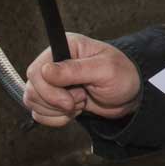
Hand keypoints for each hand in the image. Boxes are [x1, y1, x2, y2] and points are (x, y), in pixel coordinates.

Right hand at [24, 33, 142, 127]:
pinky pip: (39, 113)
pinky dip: (55, 118)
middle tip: (82, 99)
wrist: (131, 94)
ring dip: (57, 111)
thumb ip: (74, 70)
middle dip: (56, 103)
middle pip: (33, 89)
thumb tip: (45, 70)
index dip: (48, 91)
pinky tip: (74, 111)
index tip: (69, 101)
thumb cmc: (123, 75)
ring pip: (33, 102)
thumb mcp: (104, 70)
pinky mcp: (53, 98)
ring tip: (81, 101)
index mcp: (65, 47)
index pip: (36, 70)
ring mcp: (52, 81)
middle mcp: (54, 62)